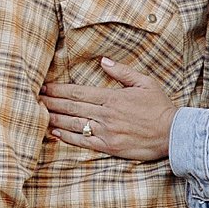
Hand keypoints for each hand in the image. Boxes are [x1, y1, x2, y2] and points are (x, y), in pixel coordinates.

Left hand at [42, 59, 177, 161]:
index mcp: (112, 97)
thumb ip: (122, 71)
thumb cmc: (160, 107)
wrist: (173, 133)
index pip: (78, 92)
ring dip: (55, 119)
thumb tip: (104, 61)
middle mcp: (106, 114)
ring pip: (74, 124)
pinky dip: (67, 138)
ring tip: (39, 114)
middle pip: (71, 108)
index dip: (59, 90)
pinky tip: (55, 134)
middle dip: (51, 102)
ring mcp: (106, 132)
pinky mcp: (109, 147)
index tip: (45, 86)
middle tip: (34, 98)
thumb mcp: (145, 82)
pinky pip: (83, 142)